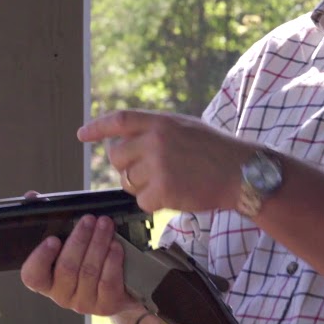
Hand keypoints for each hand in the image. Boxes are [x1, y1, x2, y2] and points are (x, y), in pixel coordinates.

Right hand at [20, 214, 136, 316]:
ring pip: (89, 271)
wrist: (119, 288)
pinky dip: (112, 261)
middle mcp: (62, 295)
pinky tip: (116, 246)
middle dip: (80, 239)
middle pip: (67, 268)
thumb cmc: (87, 260)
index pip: (32, 276)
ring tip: (106, 225)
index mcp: (46, 281)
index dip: (40, 258)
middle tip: (90, 219)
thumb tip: (32, 197)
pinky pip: (108, 282)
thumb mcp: (69, 241)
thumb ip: (50, 220)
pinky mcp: (106, 305)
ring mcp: (84, 303)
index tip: (53, 239)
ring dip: (98, 244)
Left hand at [79, 110, 252, 212]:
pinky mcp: (163, 190)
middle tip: (147, 171)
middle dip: (126, 166)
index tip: (82, 134)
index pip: (119, 120)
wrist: (241, 172)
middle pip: (117, 156)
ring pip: (128, 181)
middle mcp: (155, 140)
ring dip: (143, 186)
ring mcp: (158, 165)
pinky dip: (154, 202)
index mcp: (160, 122)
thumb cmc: (216, 150)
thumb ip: (157, 129)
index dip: (98, 127)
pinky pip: (142, 200)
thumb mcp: (186, 127)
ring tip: (171, 182)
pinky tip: (174, 195)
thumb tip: (127, 138)